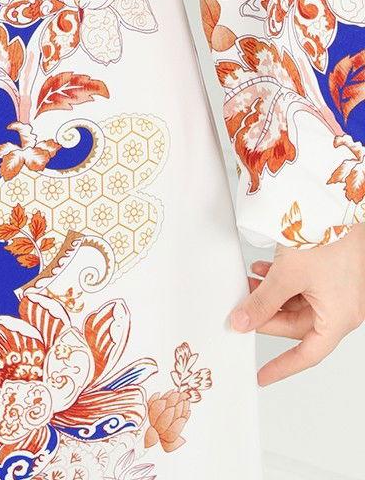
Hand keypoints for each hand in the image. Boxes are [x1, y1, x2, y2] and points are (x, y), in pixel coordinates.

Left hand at [230, 222, 364, 384]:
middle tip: (240, 310)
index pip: (308, 354)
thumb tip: (241, 322)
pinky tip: (261, 268)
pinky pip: (302, 286)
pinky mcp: (331, 273)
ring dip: (271, 295)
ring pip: (297, 303)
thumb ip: (262, 302)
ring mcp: (337, 290)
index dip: (283, 367)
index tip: (262, 376)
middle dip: (267, 315)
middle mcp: (341, 308)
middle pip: (298, 325)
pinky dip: (281, 281)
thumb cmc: (327, 239)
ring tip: (247, 282)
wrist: (336, 205)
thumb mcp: (287, 275)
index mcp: (338, 318)